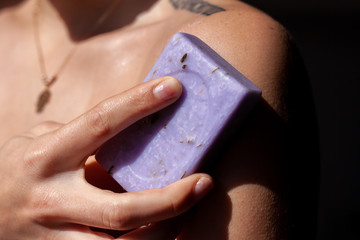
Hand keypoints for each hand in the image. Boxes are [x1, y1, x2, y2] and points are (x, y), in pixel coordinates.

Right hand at [0, 77, 212, 238]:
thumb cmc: (17, 172)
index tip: (174, 87)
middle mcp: (52, 200)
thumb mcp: (39, 144)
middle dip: (169, 200)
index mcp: (47, 157)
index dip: (138, 103)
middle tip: (205, 182)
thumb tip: (129, 125)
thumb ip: (80, 137)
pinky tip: (163, 232)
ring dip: (162, 233)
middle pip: (121, 210)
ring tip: (190, 213)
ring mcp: (55, 238)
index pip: (100, 123)